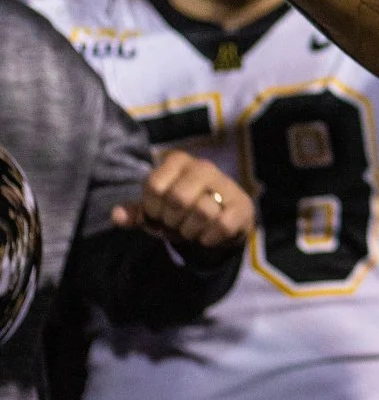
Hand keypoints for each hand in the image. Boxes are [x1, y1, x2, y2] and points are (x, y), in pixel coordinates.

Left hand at [111, 151, 251, 254]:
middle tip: (175, 224)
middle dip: (172, 221)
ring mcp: (226, 184)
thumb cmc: (182, 212)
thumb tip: (116, 216)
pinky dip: (209, 238)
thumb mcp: (157, 210)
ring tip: (192, 230)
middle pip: (178, 199)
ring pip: (202, 213)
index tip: (158, 214)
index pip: (154, 186)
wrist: (221, 219)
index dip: (152, 208)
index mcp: (178, 161)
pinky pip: (221, 225)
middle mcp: (203, 166)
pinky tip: (208, 236)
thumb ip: (136, 212)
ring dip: (190, 231)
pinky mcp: (241, 205)